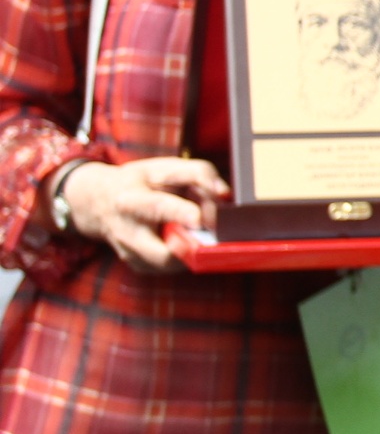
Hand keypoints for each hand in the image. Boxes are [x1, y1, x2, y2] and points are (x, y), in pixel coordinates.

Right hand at [53, 157, 225, 272]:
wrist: (100, 202)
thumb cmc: (141, 182)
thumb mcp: (166, 167)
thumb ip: (199, 174)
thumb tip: (224, 194)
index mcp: (131, 200)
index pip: (158, 208)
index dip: (181, 213)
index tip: (200, 219)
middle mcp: (127, 232)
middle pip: (162, 254)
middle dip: (191, 248)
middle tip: (212, 235)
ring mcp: (131, 254)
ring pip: (172, 264)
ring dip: (192, 248)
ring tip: (193, 228)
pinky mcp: (139, 266)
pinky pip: (172, 266)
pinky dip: (184, 253)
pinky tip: (183, 236)